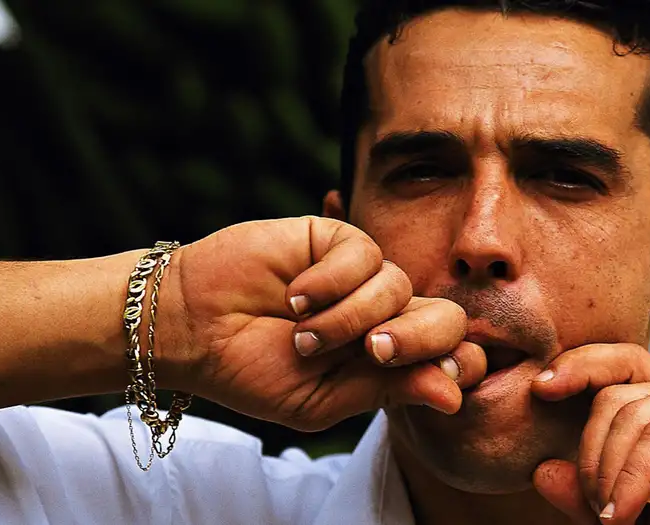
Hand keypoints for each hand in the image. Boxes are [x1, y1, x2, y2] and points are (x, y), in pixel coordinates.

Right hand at [158, 217, 486, 430]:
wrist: (194, 329)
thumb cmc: (252, 371)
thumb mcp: (321, 401)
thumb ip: (387, 392)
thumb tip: (454, 397)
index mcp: (389, 361)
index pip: (453, 358)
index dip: (456, 367)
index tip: (432, 381)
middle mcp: (385, 315)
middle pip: (447, 319)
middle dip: (417, 339)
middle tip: (371, 352)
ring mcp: (363, 276)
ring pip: (399, 288)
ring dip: (349, 318)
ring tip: (302, 334)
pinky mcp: (338, 239)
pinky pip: (366, 255)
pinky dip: (331, 282)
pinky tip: (295, 297)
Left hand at [530, 343, 649, 524]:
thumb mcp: (644, 520)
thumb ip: (596, 499)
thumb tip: (540, 471)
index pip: (616, 370)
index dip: (575, 368)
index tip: (538, 390)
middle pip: (613, 392)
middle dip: (589, 452)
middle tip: (598, 510)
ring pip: (629, 410)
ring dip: (608, 473)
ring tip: (617, 521)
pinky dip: (634, 476)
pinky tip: (630, 511)